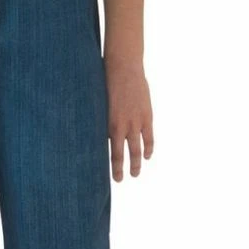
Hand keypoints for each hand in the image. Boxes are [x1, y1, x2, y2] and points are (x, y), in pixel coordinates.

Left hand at [104, 59, 153, 180]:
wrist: (124, 69)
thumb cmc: (107, 83)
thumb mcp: (99, 104)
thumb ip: (102, 120)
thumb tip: (101, 133)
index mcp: (106, 123)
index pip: (106, 149)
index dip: (107, 163)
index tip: (105, 172)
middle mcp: (120, 126)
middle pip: (120, 154)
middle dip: (120, 169)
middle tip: (119, 180)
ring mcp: (135, 122)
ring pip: (137, 150)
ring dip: (136, 164)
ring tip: (135, 174)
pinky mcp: (146, 116)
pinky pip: (149, 137)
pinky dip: (149, 148)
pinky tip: (147, 156)